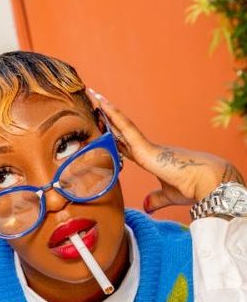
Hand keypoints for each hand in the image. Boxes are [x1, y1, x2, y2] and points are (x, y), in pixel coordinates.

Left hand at [87, 89, 245, 212]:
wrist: (207, 182)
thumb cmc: (192, 187)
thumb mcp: (168, 195)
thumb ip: (156, 199)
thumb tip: (147, 206)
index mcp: (151, 159)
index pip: (127, 146)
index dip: (115, 138)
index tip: (105, 130)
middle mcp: (147, 149)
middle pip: (122, 132)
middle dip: (108, 121)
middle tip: (95, 106)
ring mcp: (146, 146)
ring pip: (123, 126)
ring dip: (108, 112)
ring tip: (95, 96)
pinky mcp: (145, 148)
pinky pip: (126, 128)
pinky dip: (114, 116)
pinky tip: (104, 105)